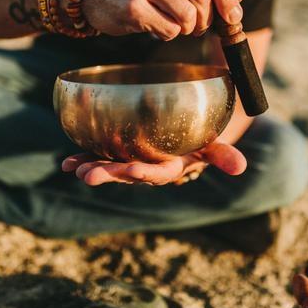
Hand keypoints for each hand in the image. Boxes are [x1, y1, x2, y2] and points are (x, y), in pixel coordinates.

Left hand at [61, 142, 246, 185]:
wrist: (188, 132)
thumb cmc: (202, 135)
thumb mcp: (214, 143)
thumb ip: (223, 155)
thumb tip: (241, 168)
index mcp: (172, 167)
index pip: (158, 173)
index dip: (145, 173)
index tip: (131, 170)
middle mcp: (149, 167)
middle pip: (127, 173)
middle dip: (109, 175)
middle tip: (88, 175)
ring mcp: (132, 160)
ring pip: (110, 167)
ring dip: (91, 167)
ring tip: (72, 168)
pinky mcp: (120, 151)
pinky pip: (100, 156)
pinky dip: (83, 157)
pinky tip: (66, 162)